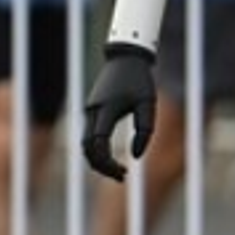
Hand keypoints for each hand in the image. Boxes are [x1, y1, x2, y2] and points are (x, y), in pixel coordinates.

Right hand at [80, 43, 157, 181]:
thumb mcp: (149, 105)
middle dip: (102, 167)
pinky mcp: (92, 111)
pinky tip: (112, 159)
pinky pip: (89, 137)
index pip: (98, 145)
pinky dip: (97, 151)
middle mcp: (92, 111)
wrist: (126, 58)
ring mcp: (90, 111)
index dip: (108, 163)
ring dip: (98, 161)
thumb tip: (136, 156)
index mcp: (105, 109)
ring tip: (119, 171)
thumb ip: (145, 131)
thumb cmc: (140, 80)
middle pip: (87, 149)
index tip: (124, 172)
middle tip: (122, 177)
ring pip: (85, 144)